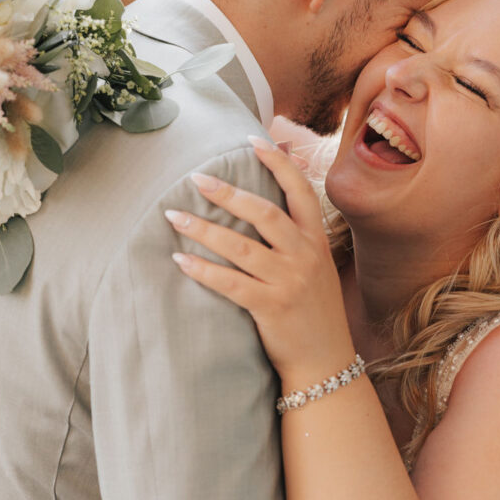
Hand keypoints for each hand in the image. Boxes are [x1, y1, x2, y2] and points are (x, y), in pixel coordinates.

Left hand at [165, 137, 354, 379]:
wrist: (326, 360)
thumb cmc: (313, 310)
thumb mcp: (316, 266)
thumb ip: (296, 236)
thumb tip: (265, 204)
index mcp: (316, 240)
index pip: (299, 190)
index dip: (277, 161)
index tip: (252, 139)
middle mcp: (305, 256)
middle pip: (263, 212)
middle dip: (227, 192)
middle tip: (196, 177)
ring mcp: (288, 281)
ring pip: (240, 246)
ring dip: (203, 229)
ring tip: (174, 215)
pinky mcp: (270, 307)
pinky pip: (229, 283)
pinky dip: (202, 270)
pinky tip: (180, 259)